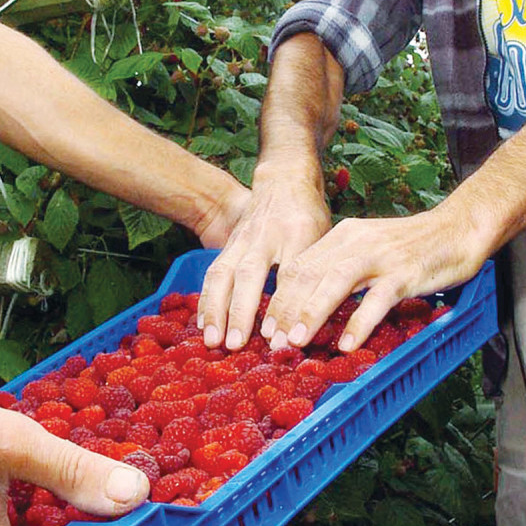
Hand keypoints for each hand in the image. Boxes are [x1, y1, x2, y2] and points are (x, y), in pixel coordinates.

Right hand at [198, 164, 330, 350]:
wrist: (282, 181)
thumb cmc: (308, 216)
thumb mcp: (323, 237)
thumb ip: (318, 272)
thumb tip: (316, 319)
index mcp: (297, 233)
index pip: (291, 274)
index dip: (284, 306)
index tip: (280, 338)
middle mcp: (265, 236)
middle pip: (249, 274)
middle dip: (240, 311)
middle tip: (236, 345)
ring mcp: (242, 240)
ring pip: (223, 274)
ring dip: (215, 310)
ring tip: (212, 341)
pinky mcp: (228, 246)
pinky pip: (213, 274)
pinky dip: (205, 301)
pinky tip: (202, 324)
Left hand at [263, 206, 488, 351]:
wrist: (458, 228)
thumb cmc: (411, 245)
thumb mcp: (366, 249)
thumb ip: (340, 268)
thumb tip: (309, 301)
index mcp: (341, 236)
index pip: (299, 266)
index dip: (279, 298)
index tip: (265, 326)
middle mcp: (355, 242)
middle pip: (309, 274)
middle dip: (286, 310)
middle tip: (271, 342)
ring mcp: (380, 256)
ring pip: (336, 283)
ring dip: (312, 313)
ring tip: (295, 342)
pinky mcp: (405, 273)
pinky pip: (378, 299)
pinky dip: (360, 322)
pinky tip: (347, 345)